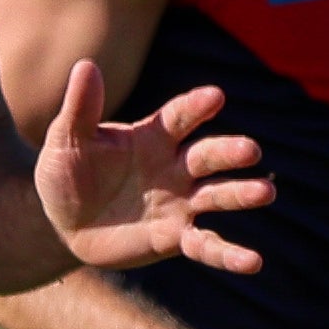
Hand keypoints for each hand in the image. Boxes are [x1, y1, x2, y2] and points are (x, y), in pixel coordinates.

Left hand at [37, 58, 267, 273]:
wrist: (63, 224)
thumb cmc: (67, 173)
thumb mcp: (66, 140)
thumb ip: (81, 108)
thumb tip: (85, 65)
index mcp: (152, 136)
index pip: (179, 117)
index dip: (196, 107)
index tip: (216, 96)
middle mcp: (174, 167)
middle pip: (207, 156)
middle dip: (229, 153)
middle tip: (251, 151)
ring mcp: (179, 202)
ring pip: (217, 196)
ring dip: (241, 194)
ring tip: (265, 193)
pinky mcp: (176, 237)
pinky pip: (207, 246)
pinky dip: (230, 255)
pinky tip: (254, 262)